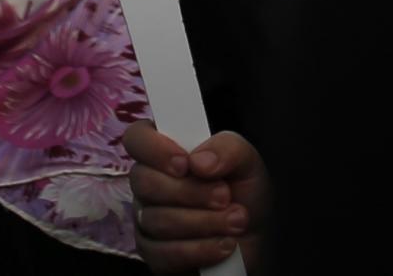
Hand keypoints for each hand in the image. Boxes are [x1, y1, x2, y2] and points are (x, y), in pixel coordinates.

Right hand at [124, 122, 268, 271]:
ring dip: (203, 222)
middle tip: (225, 196)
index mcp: (165, 151)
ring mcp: (147, 220)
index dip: (154, 149)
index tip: (185, 164)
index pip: (137, 138)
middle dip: (190, 192)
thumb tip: (198, 161)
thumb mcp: (246, 161)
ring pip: (156, 220)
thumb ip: (227, 148)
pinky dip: (199, 250)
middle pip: (144, 182)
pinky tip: (223, 245)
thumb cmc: (244, 192)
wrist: (256, 237)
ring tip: (235, 221)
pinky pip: (162, 254)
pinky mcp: (155, 254)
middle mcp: (149, 183)